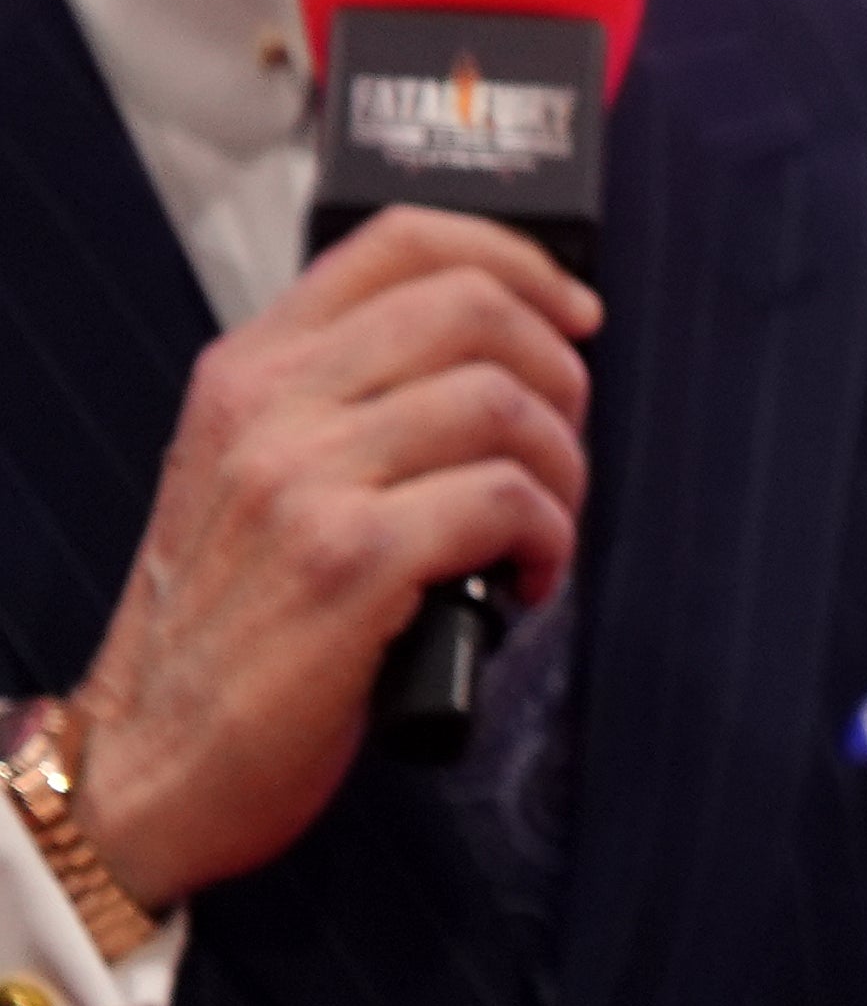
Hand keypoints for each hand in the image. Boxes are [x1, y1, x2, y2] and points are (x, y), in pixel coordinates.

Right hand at [69, 209, 600, 910]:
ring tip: (538, 533)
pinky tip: (523, 582)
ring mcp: (302, 481)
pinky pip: (503, 501)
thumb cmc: (233, 624)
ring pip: (503, 405)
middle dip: (559, 377)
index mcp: (249, 372)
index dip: (519, 260)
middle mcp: (269, 408)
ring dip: (561, 472)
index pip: (399, 242)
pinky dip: (547, 540)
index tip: (575, 314)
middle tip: (557, 455)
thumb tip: (506, 355)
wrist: (151, 763)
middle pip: (474, 310)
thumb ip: (348, 401)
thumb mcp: (257, 477)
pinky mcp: (347, 561)